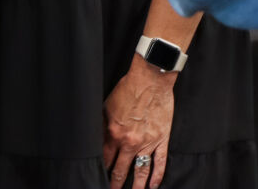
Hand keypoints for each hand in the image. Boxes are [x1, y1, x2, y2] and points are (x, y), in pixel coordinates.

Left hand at [102, 59, 174, 188]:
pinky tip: (154, 186)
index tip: (98, 179)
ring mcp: (147, 143)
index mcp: (114, 133)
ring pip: (140, 172)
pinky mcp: (161, 139)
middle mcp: (129, 142)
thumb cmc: (128, 88)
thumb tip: (96, 138)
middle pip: (120, 170)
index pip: (105, 159)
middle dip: (115, 184)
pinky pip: (159, 162)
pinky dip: (157, 176)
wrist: (150, 79)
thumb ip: (102, 125)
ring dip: (137, 187)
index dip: (101, 170)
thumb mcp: (107, 106)